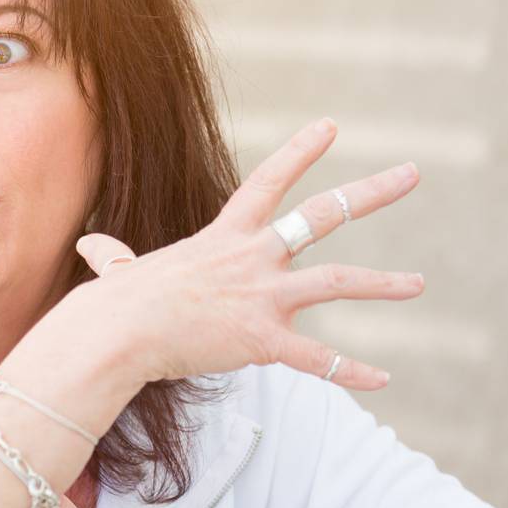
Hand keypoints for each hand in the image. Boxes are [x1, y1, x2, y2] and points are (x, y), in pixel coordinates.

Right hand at [73, 118, 421, 390]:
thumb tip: (90, 248)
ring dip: (383, 282)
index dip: (300, 152)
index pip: (267, 182)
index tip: (330, 127)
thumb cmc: (115, 304)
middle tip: (411, 173)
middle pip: (323, 215)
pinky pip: (317, 359)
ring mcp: (262, 297)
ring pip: (338, 281)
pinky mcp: (263, 340)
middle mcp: (252, 257)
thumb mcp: (120, 270)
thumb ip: (114, 257)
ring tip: (417, 283)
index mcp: (222, 237)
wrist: (117, 332)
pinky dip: (351, 372)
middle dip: (371, 192)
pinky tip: (382, 381)